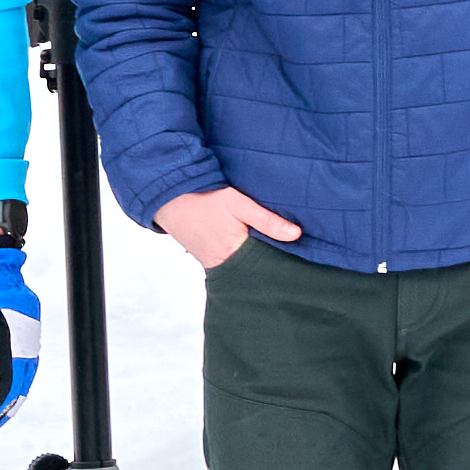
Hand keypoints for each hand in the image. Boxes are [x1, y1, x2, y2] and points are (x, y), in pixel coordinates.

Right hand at [150, 185, 301, 271]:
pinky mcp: (208, 261)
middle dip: (270, 264)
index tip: (300, 258)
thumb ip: (267, 220)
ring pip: (243, 269)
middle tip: (291, 259)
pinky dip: (241, 259)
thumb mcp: (238, 203)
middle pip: (255, 271)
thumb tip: (297, 234)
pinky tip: (251, 250)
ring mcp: (214, 266)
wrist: (169, 197)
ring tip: (274, 254)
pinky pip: (231, 265)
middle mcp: (223, 267)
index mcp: (234, 255)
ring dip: (255, 261)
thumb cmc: (204, 198)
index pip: (266, 265)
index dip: (283, 260)